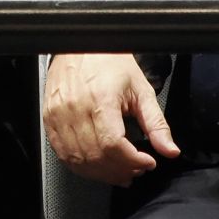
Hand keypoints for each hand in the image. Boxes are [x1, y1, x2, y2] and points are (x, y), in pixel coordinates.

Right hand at [43, 52, 180, 185]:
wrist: (80, 46)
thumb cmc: (108, 63)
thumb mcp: (141, 90)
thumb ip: (156, 123)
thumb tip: (169, 150)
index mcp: (100, 100)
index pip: (113, 145)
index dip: (132, 161)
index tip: (147, 162)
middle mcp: (75, 109)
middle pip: (96, 157)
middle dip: (120, 170)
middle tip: (136, 170)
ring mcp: (58, 116)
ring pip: (78, 159)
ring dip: (101, 173)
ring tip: (119, 172)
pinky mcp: (49, 120)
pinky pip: (63, 153)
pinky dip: (81, 165)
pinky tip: (96, 166)